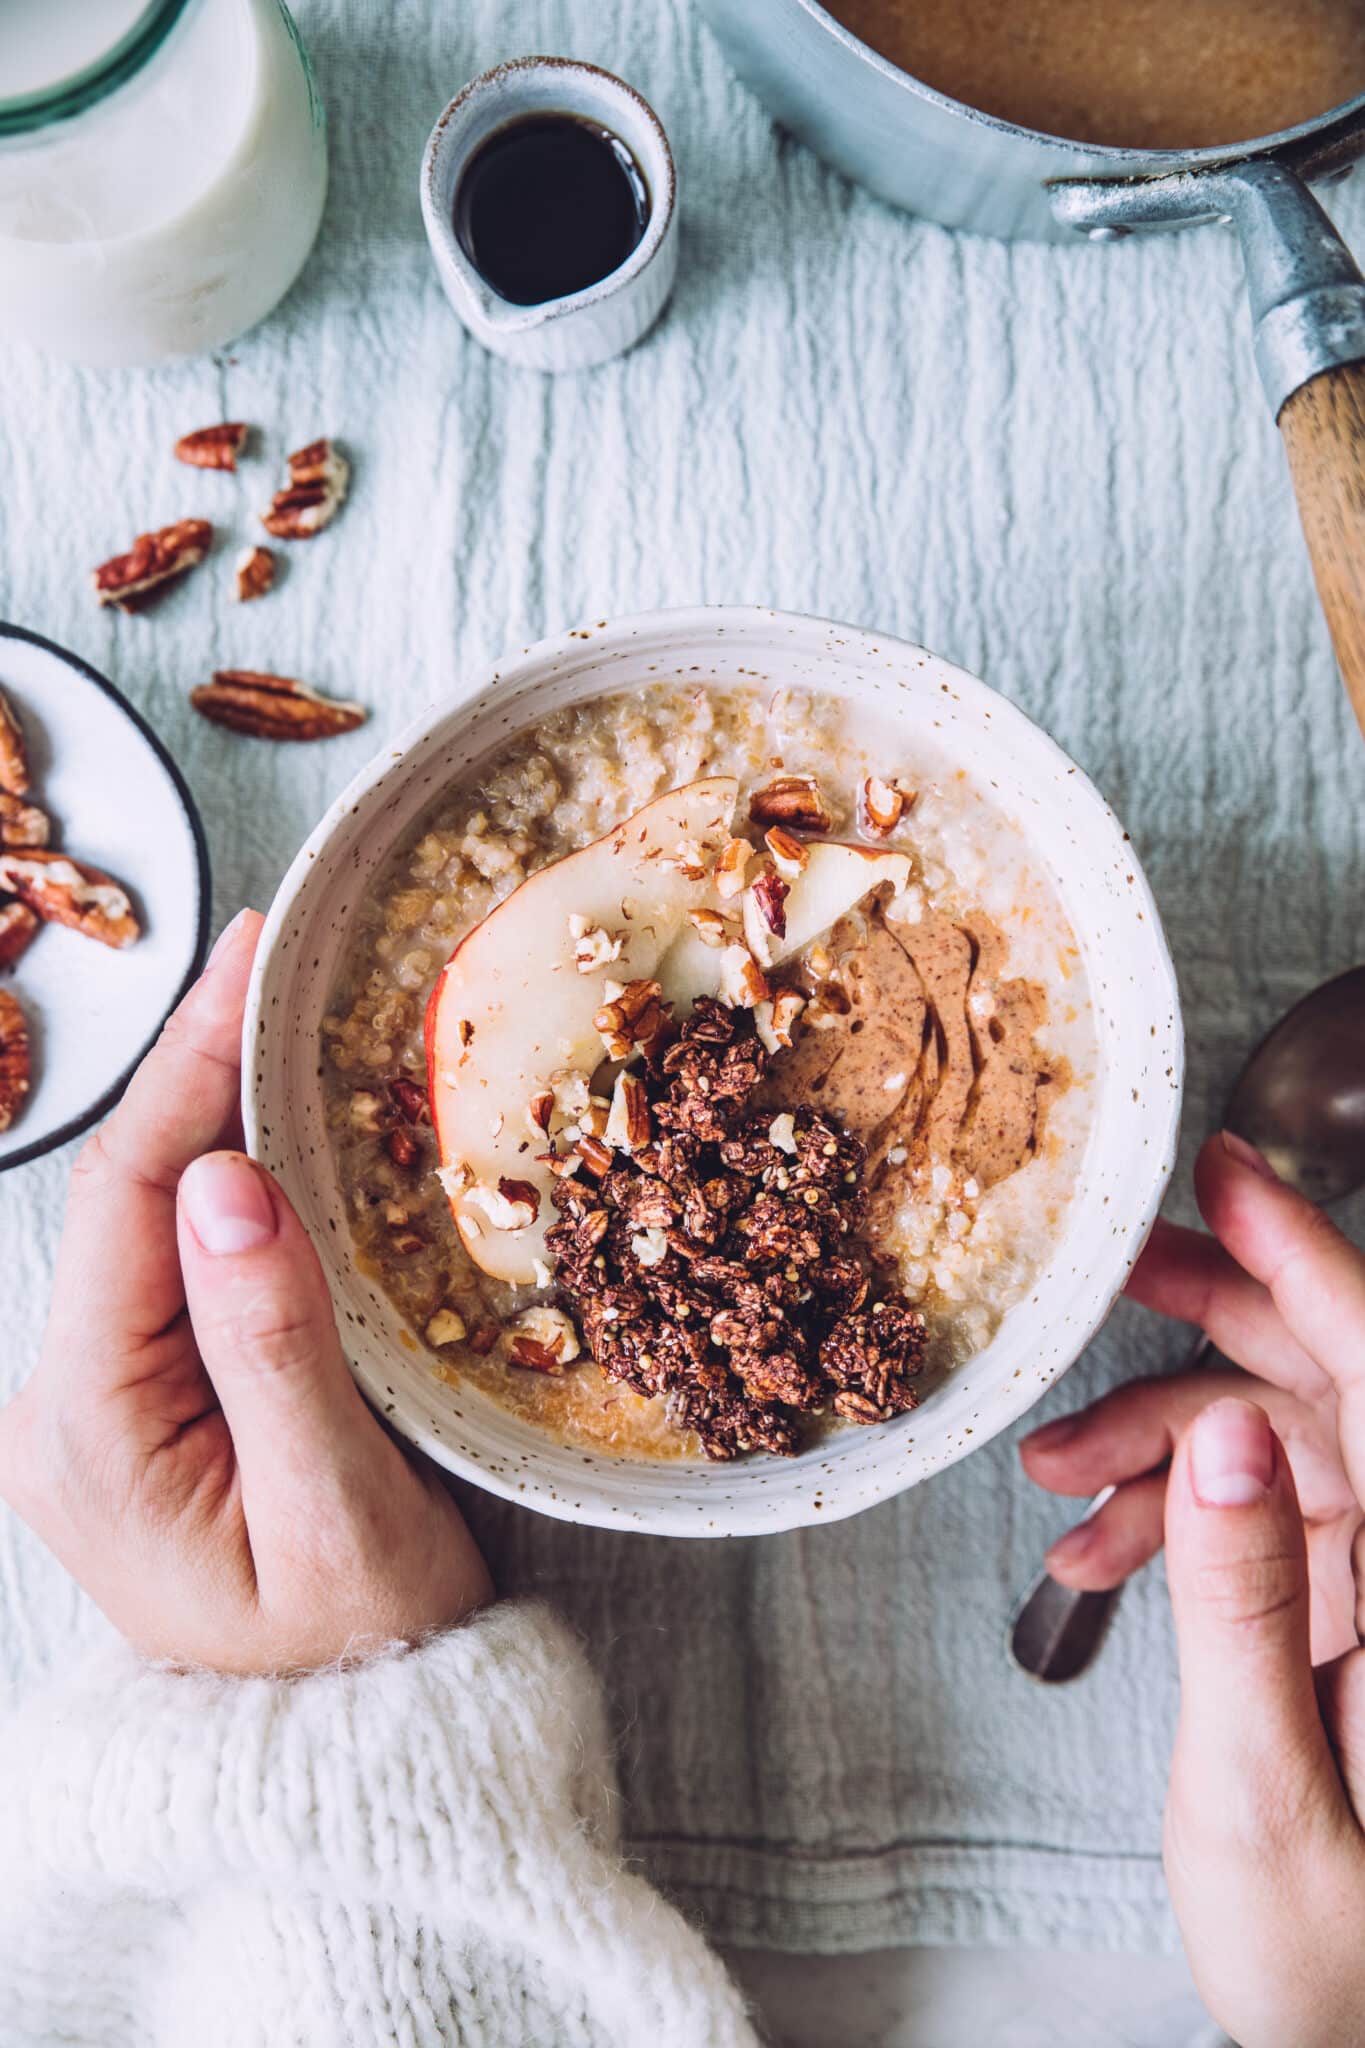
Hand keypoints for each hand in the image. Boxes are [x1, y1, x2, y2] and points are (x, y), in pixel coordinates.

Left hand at [0, 910, 490, 1675]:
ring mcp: (96, 1405)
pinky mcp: (142, 1401)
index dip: (191, 1067)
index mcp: (89, 1432)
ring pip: (150, 1219)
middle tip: (274, 951)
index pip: (131, 1205)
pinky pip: (174, 1260)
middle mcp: (64, 1408)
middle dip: (199, 1063)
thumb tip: (228, 1179)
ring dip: (212, 1110)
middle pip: (129, 1195)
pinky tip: (267, 1119)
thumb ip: (275, 1348)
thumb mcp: (339, 1512)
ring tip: (274, 1006)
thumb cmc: (363, 1652)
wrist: (351, 1748)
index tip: (251, 958)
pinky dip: (223, 1176)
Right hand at [1025, 1133, 1364, 2045]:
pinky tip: (1095, 1552)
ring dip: (1157, 1443)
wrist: (1352, 2046)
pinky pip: (1255, 1519)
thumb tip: (1224, 1438)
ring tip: (1054, 1473)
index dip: (1308, 1256)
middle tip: (1119, 1265)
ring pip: (1273, 1443)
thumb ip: (1250, 1605)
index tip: (1227, 1170)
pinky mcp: (1344, 1611)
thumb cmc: (1343, 1964)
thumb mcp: (1271, 1790)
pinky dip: (1167, 1520)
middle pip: (1328, 1380)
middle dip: (1214, 1316)